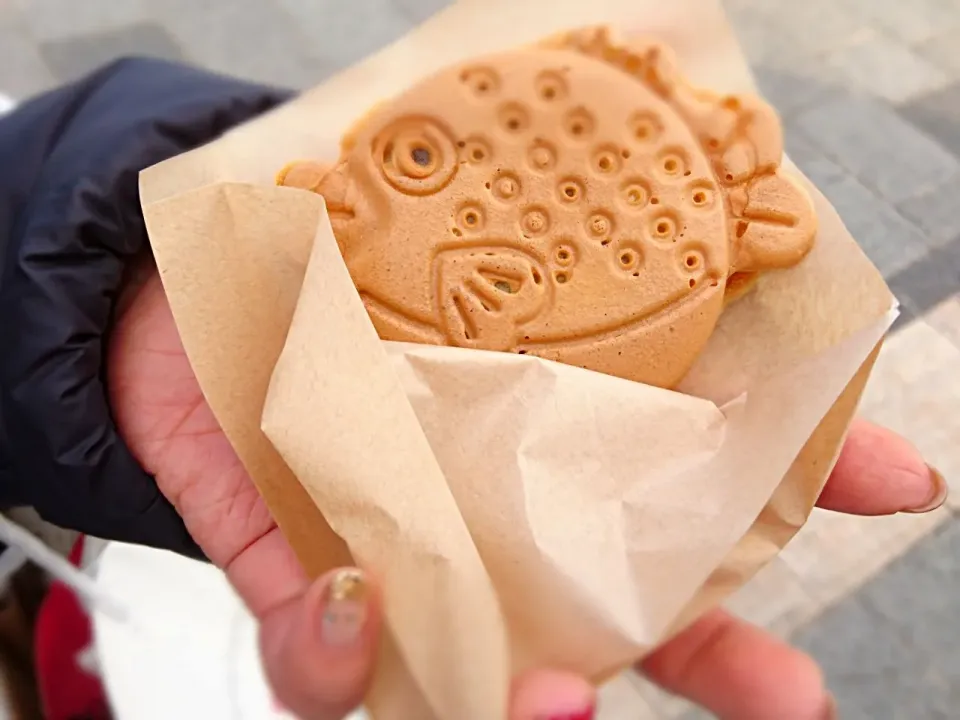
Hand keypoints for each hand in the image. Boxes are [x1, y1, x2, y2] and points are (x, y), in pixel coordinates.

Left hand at [109, 270, 943, 719]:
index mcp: (561, 461)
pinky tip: (358, 608)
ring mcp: (412, 568)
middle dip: (714, 669)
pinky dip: (337, 660)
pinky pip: (317, 666)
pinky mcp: (299, 582)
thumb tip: (814, 356)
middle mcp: (504, 535)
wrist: (234, 276)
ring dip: (526, 705)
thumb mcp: (508, 258)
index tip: (899, 492)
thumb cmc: (376, 268)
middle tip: (794, 695)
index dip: (796, 507)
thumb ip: (638, 302)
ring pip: (478, 686)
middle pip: (621, 635)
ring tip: (553, 693)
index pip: (693, 525)